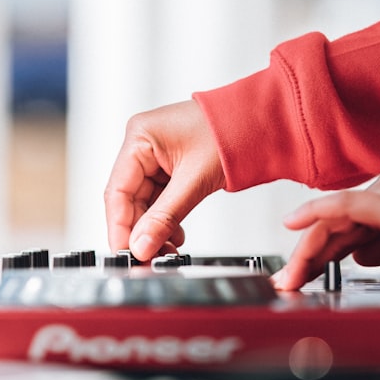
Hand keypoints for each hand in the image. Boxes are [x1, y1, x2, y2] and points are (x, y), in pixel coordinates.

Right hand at [104, 100, 226, 260]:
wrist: (261, 122)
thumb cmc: (233, 132)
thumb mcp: (194, 180)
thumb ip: (166, 216)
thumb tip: (143, 245)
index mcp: (140, 136)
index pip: (117, 190)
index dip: (119, 227)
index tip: (126, 253)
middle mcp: (143, 144)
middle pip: (129, 199)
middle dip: (140, 231)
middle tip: (149, 257)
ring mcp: (156, 155)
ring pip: (144, 202)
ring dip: (154, 228)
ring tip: (167, 249)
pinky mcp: (170, 166)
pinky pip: (160, 198)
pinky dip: (166, 218)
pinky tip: (175, 234)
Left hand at [272, 166, 379, 290]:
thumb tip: (358, 258)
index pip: (343, 232)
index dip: (320, 255)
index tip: (302, 277)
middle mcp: (377, 195)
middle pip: (331, 229)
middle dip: (306, 259)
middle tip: (286, 284)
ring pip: (330, 223)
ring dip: (306, 252)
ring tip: (289, 277)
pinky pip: (342, 205)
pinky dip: (314, 212)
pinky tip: (293, 224)